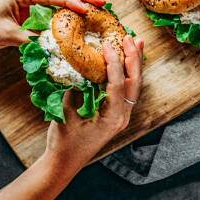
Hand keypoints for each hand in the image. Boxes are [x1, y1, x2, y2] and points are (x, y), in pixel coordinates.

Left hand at [0, 0, 105, 49]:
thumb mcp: (8, 35)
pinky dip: (67, 9)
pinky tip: (80, 15)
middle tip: (102, 1)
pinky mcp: (30, 7)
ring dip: (77, 0)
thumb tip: (53, 44)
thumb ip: (31, 38)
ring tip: (96, 5)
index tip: (87, 10)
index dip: (72, 2)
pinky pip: (53, 6)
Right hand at [44, 35, 143, 169]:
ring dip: (135, 63)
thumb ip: (77, 88)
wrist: (64, 162)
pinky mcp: (117, 113)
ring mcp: (122, 115)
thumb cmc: (64, 140)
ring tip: (136, 41)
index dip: (114, 63)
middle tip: (130, 37)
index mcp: (113, 118)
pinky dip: (127, 72)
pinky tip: (126, 60)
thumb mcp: (67, 112)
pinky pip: (127, 89)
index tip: (108, 44)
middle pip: (135, 83)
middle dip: (134, 58)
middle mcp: (123, 116)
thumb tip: (82, 64)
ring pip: (134, 85)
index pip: (119, 85)